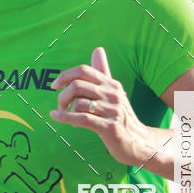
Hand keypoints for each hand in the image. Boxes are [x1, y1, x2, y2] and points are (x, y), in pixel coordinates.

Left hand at [49, 47, 151, 166]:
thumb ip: (103, 73)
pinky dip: (65, 117)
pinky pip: (82, 118)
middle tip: (61, 105)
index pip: (84, 70)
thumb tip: (97, 49)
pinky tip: (55, 116)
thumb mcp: (114, 93)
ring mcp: (112, 111)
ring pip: (79, 103)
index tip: (55, 85)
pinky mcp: (110, 127)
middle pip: (78, 85)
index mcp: (112, 84)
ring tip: (66, 116)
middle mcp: (113, 94)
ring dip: (66, 110)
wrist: (139, 143)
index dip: (66, 75)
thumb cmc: (121, 118)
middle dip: (63, 95)